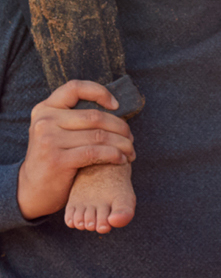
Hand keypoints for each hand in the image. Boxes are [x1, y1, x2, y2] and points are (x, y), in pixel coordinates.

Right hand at [18, 80, 135, 220]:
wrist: (33, 189)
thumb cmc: (55, 157)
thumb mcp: (56, 131)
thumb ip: (75, 117)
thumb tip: (114, 107)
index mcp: (45, 109)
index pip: (74, 88)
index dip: (99, 92)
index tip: (116, 105)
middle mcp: (44, 121)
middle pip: (95, 116)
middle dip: (121, 127)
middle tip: (131, 139)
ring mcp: (49, 140)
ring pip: (99, 136)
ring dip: (123, 144)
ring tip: (131, 152)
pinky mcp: (58, 160)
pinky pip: (96, 152)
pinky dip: (115, 155)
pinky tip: (122, 159)